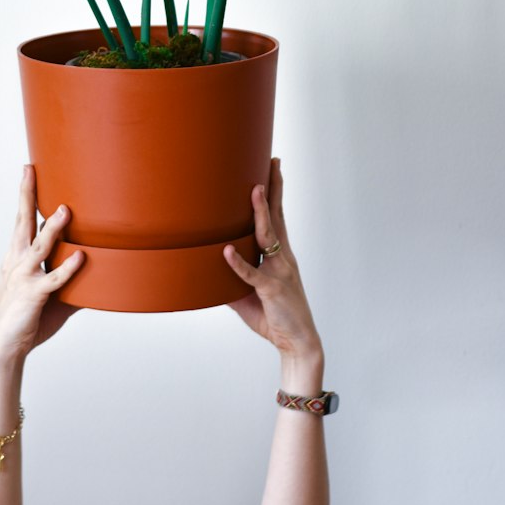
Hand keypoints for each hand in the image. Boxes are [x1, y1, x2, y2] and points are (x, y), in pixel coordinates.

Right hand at [0, 164, 82, 371]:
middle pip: (22, 222)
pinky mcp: (33, 295)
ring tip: (66, 210)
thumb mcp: (52, 295)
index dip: (25, 196)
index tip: (29, 171)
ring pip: (40, 246)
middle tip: (29, 170)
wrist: (6, 348)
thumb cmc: (28, 319)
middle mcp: (17, 261)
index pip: (22, 220)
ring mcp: (23, 277)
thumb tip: (104, 276)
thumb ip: (75, 281)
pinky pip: (53, 279)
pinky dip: (68, 268)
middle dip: (26, 195)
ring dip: (53, 228)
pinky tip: (81, 256)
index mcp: (17, 257)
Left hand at [224, 158, 323, 384]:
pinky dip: (238, 263)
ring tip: (253, 190)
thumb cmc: (274, 317)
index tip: (271, 168)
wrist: (298, 343)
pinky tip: (226, 251)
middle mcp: (283, 258)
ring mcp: (279, 272)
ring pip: (267, 237)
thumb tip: (205, 269)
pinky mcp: (271, 290)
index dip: (274, 193)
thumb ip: (231, 279)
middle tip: (272, 161)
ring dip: (260, 213)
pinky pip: (252, 274)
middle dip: (274, 188)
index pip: (277, 217)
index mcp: (279, 256)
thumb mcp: (248, 295)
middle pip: (278, 216)